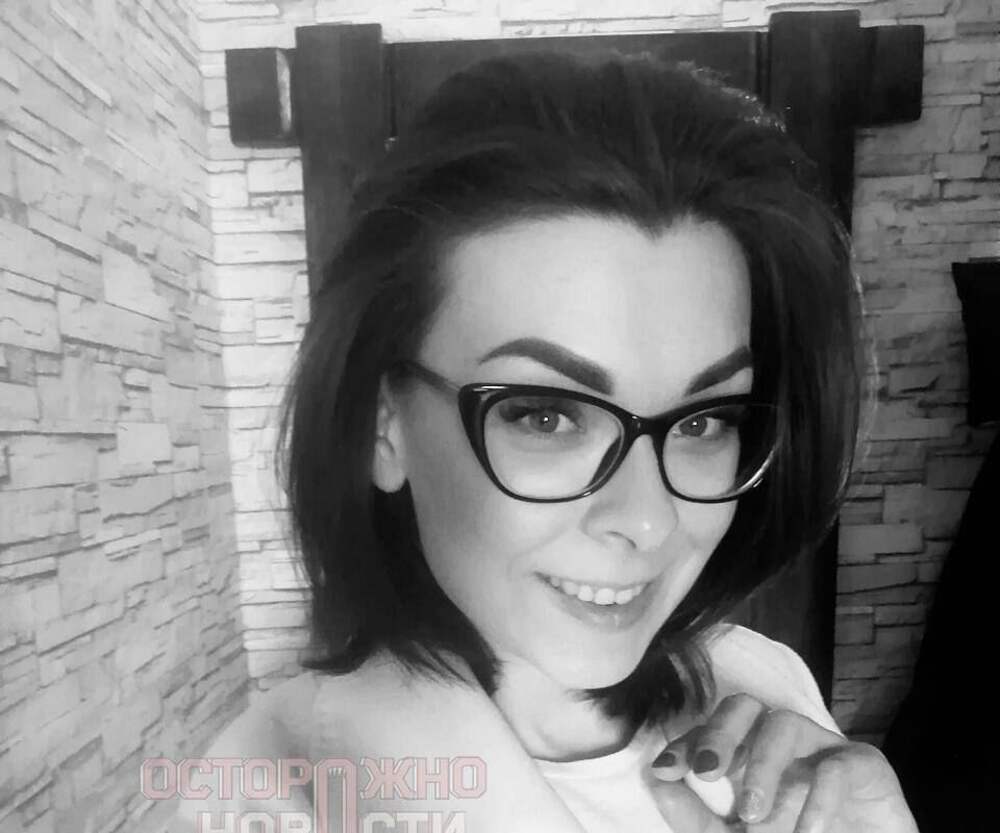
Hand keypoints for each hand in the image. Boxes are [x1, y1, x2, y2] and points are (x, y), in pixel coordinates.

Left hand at [648, 694, 917, 832]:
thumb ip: (698, 817)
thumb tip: (656, 781)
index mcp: (748, 753)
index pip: (710, 729)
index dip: (685, 742)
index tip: (663, 769)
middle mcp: (779, 740)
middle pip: (743, 706)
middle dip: (719, 733)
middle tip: (706, 771)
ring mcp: (820, 746)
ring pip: (783, 724)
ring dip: (762, 766)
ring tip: (753, 814)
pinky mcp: (863, 764)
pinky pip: (837, 764)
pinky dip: (818, 797)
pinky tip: (807, 831)